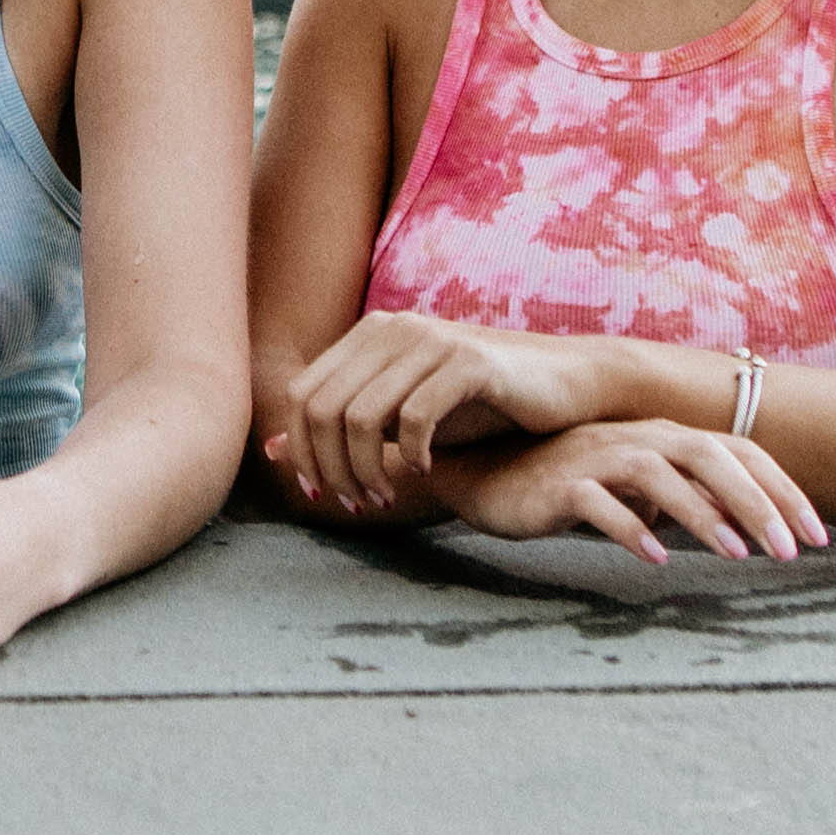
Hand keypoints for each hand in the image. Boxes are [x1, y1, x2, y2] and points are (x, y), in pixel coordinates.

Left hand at [276, 313, 606, 511]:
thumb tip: (270, 452)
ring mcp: (430, 340)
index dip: (301, 450)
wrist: (565, 384)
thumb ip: (340, 428)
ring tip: (385, 498)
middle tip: (357, 505)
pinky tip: (428, 470)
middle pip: (322, 408)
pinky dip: (413, 454)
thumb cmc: (479, 405)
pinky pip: (415, 416)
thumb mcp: (400, 417)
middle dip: (330, 468)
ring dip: (366, 471)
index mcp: (369, 336)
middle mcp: (393, 329)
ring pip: (361, 416)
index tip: (320, 493)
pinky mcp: (470, 362)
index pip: (301, 395)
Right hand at [440, 420, 825, 566]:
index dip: (782, 490)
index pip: (738, 453)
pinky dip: (631, 526)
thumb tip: (737, 527)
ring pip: (660, 474)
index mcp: (663, 437)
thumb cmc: (568, 484)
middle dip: (756, 502)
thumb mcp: (638, 491)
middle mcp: (636, 438)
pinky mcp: (559, 484)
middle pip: (709, 456)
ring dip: (704, 514)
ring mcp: (596, 458)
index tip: (817, 536)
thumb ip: (683, 500)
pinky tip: (656, 558)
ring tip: (736, 556)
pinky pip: (599, 502)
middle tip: (790, 552)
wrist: (484, 475)